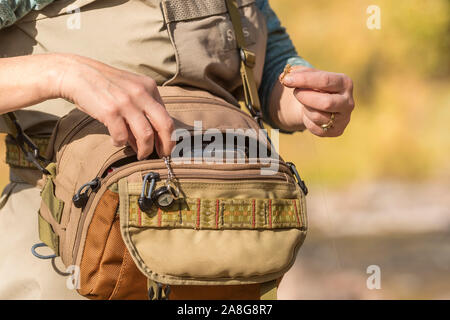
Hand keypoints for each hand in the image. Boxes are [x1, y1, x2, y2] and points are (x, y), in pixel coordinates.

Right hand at [54, 54, 174, 158]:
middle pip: (165, 125)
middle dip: (166, 145)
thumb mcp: (130, 89)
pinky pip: (122, 137)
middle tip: (162, 155)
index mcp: (149, 87)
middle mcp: (141, 93)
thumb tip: (150, 138)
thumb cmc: (105, 85)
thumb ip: (143, 108)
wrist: (77, 73)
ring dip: (145, 150)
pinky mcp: (110, 111)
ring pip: (146, 135)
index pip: (167, 115)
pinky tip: (116, 142)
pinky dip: (120, 143)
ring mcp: (126, 102)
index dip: (169, 135)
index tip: (166, 146)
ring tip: (140, 154)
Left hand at [275, 66, 354, 136]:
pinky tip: (309, 114)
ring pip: (318, 116)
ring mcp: (344, 118)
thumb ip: (298, 73)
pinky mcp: (337, 131)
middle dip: (305, 97)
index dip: (304, 80)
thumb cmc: (315, 86)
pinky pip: (316, 129)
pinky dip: (307, 121)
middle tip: (295, 92)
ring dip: (305, 108)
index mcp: (345, 83)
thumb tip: (285, 77)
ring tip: (305, 103)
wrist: (321, 105)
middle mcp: (348, 102)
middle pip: (326, 103)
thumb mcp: (309, 75)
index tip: (287, 79)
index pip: (325, 80)